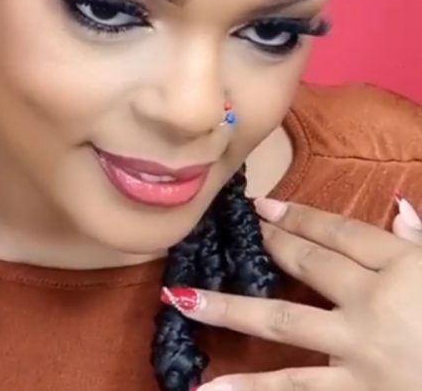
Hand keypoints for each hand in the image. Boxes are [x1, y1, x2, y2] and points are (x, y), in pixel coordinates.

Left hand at [162, 197, 421, 389]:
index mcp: (404, 269)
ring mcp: (364, 355)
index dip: (299, 218)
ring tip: (181, 304)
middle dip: (267, 248)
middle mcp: (376, 305)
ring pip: (286, 325)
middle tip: (233, 231)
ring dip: (230, 312)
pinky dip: (257, 390)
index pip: (339, 233)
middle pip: (308, 266)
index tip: (263, 207)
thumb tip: (399, 211)